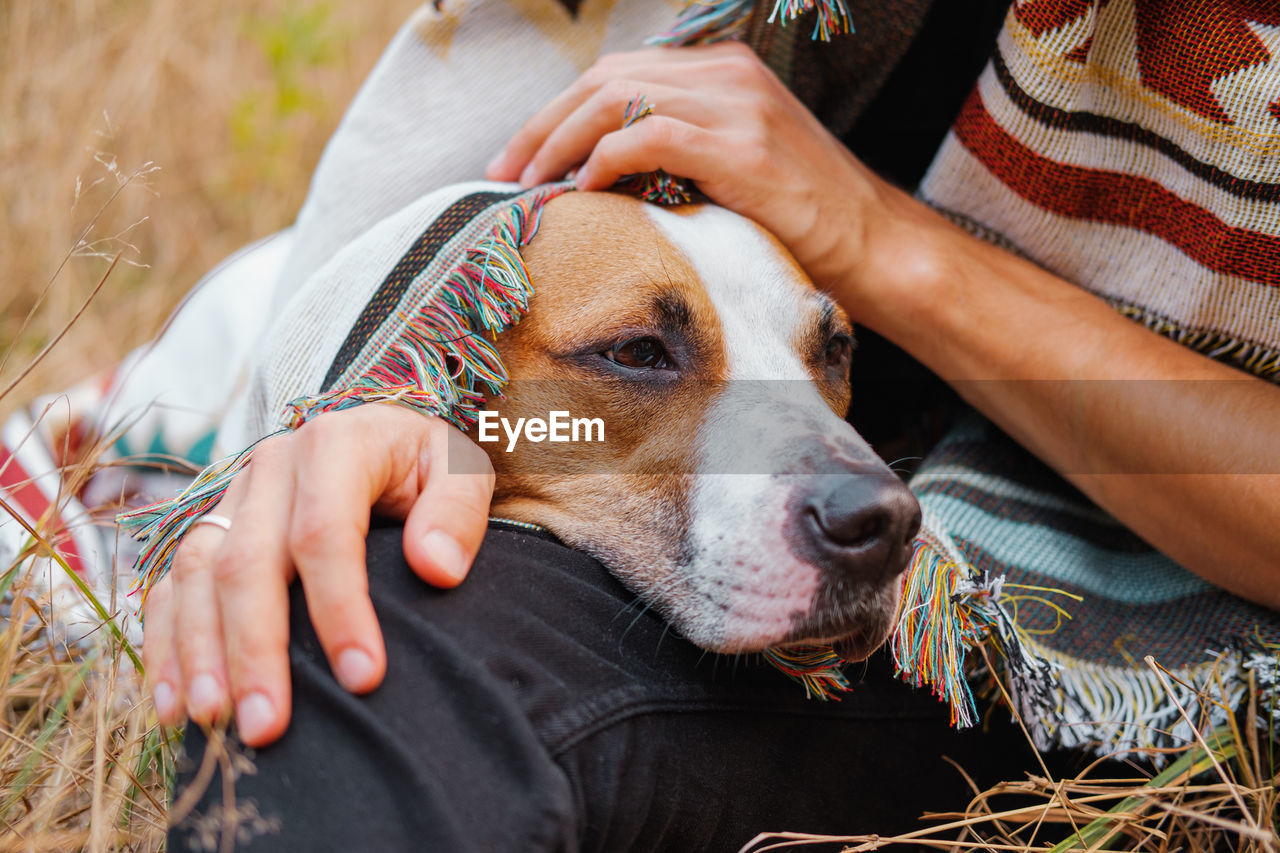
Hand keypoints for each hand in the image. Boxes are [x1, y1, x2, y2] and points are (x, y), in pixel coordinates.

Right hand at [142, 404, 494, 745]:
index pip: (325, 532)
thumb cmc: (426, 463)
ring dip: (200, 652)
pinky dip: (167, 643)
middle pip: (248, 562)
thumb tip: (436, 568)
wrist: (386, 434)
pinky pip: (172, 584)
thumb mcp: (461, 469)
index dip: (340, 607)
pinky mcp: (209, 528)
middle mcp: (270, 466)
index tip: (364, 676)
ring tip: (214, 719)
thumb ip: (456, 512)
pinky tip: (174, 704)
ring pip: (197, 574)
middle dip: (256, 649)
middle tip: (268, 725)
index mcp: (334, 444)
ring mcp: (232, 498)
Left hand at [485, 42, 930, 304]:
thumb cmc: (801, 220)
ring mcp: (735, 104)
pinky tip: (583, 191)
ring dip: (560, 143)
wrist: (873, 245)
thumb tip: (598, 172)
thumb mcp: (733, 167)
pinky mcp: (740, 145)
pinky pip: (647, 135)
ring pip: (616, 99)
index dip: (557, 113)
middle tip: (504, 173)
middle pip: (605, 78)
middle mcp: (725, 73)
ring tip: (530, 186)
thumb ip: (677, 149)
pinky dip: (603, 160)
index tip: (519, 158)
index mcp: (721, 70)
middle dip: (543, 125)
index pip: (617, 74)